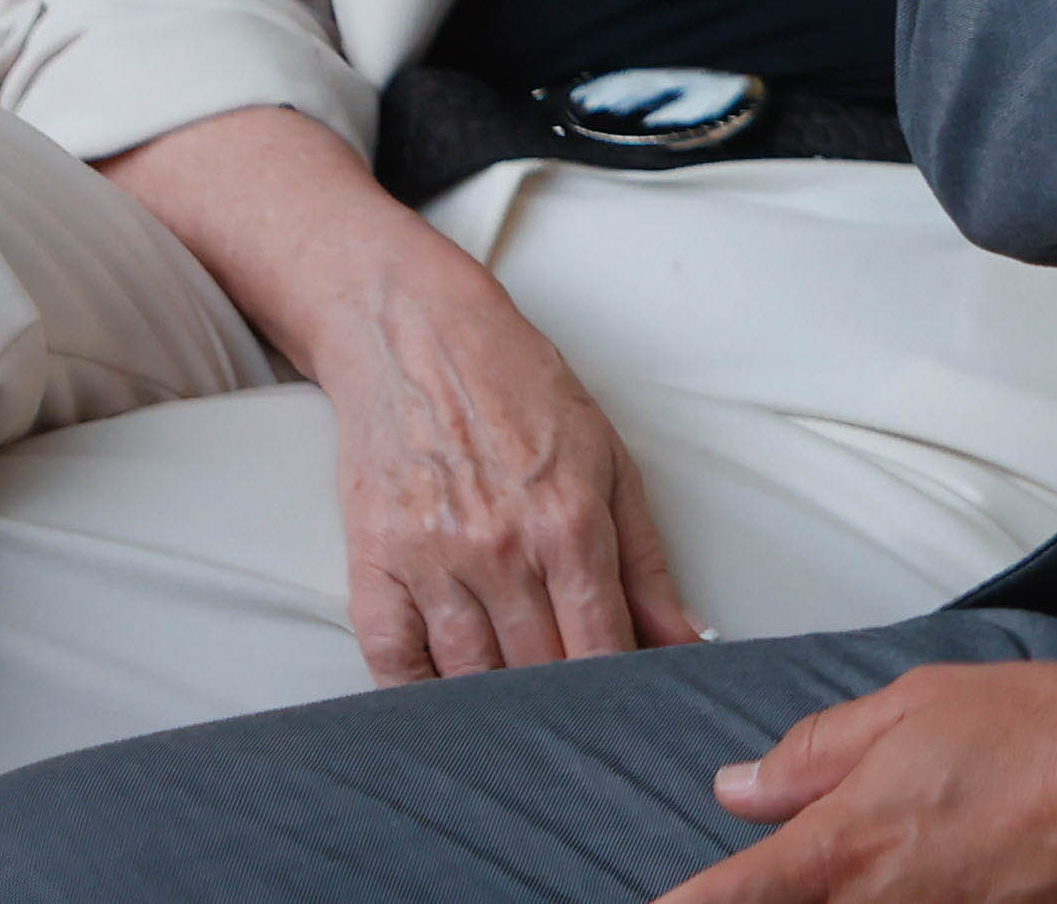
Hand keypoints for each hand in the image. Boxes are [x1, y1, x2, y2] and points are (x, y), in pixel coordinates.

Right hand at [316, 255, 702, 681]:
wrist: (419, 337)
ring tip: (520, 718)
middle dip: (563, 704)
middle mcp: (501, 548)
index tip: (627, 715)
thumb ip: (647, 560)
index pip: (600, 646)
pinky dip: (418, 695)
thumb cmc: (521, 391)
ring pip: (470, 678)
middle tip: (577, 720)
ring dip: (498, 707)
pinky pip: (391, 662)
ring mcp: (432, 560)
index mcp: (569, 520)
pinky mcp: (372, 564)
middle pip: (538, 671)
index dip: (618, 694)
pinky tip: (446, 702)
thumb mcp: (611, 459)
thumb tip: (684, 638)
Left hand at [653, 662, 1056, 903]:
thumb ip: (817, 750)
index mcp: (845, 844)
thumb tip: (742, 784)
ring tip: (886, 844)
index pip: (728, 897)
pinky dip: (895, 897)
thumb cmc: (1038, 732)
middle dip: (767, 896)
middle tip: (804, 855)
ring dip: (843, 890)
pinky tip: (929, 865)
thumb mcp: (914, 704)